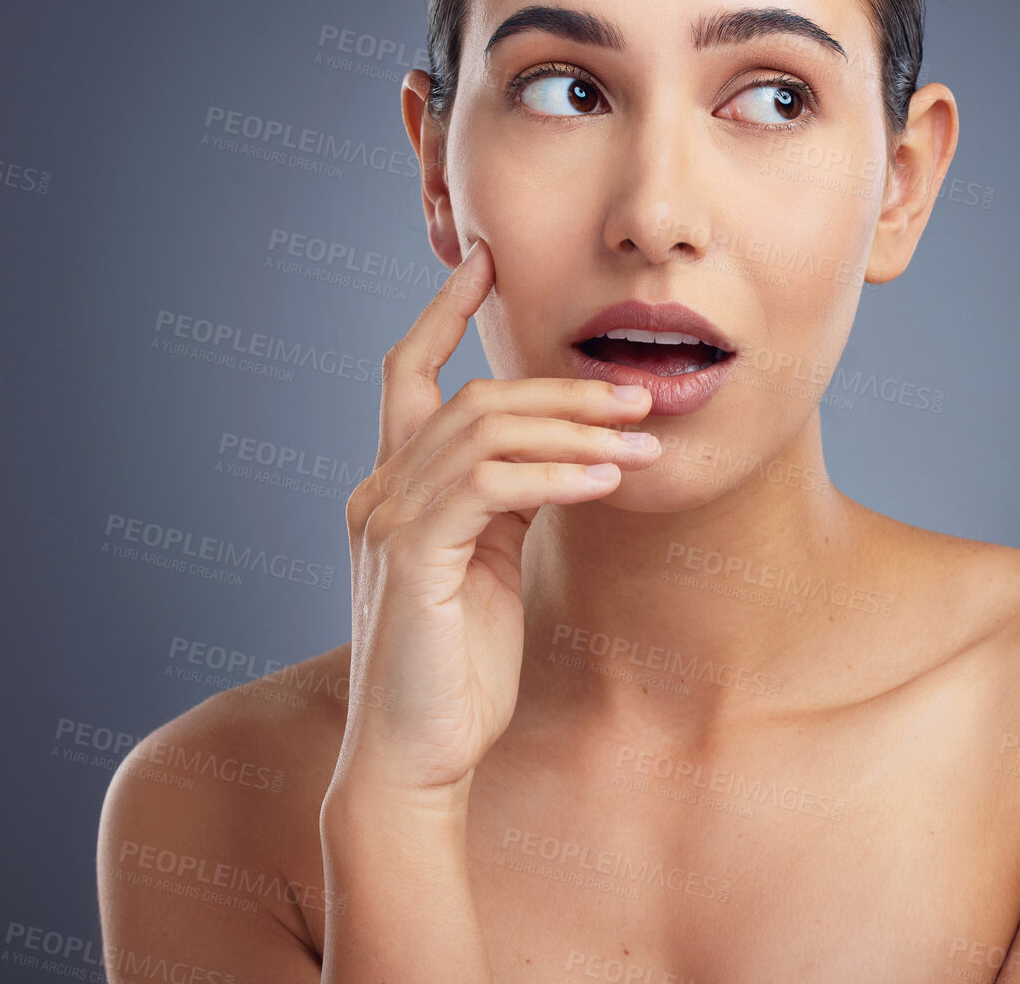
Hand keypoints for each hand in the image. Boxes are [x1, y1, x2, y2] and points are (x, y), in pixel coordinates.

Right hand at [332, 240, 660, 806]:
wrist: (416, 758)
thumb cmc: (458, 667)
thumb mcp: (489, 564)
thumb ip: (509, 502)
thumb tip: (566, 452)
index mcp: (394, 487)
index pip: (407, 373)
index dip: (443, 313)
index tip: (484, 262)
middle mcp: (378, 490)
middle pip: (473, 399)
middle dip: (561, 388)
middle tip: (638, 390)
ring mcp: (386, 520)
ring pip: (483, 430)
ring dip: (573, 428)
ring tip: (641, 437)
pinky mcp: (409, 555)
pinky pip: (488, 485)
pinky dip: (553, 473)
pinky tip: (607, 480)